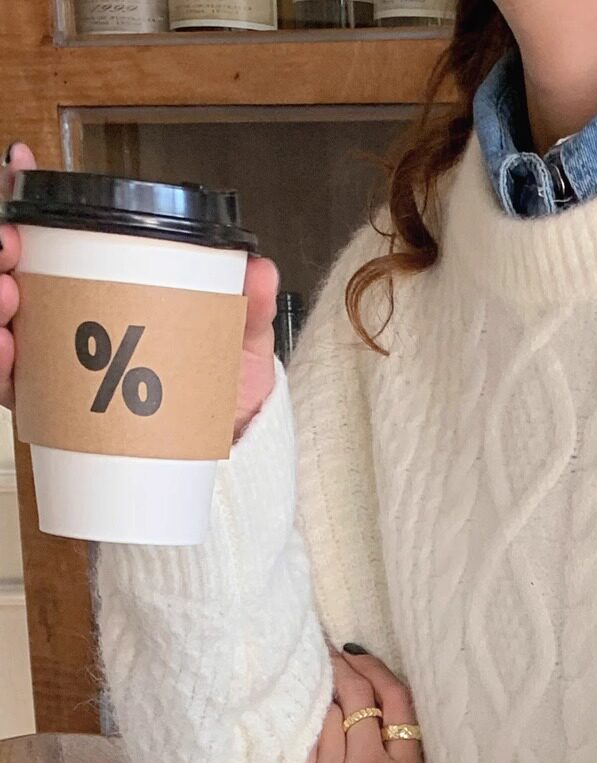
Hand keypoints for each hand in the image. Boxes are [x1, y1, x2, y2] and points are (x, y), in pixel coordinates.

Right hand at [1, 142, 277, 432]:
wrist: (228, 451)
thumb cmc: (224, 388)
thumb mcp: (242, 341)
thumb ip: (250, 307)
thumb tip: (259, 271)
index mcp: (102, 288)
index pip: (52, 234)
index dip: (23, 194)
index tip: (19, 164)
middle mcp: (68, 318)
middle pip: (14, 270)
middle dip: (2, 249)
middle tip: (9, 244)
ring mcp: (56, 361)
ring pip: (6, 323)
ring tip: (8, 294)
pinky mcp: (54, 410)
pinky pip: (13, 386)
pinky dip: (2, 365)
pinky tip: (8, 348)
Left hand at [275, 645, 427, 762]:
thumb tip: (387, 729)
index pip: (396, 703)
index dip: (378, 672)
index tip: (361, 657)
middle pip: (357, 701)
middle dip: (342, 670)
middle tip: (329, 654)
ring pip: (324, 719)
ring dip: (317, 693)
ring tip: (309, 676)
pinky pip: (295, 752)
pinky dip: (295, 730)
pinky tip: (289, 716)